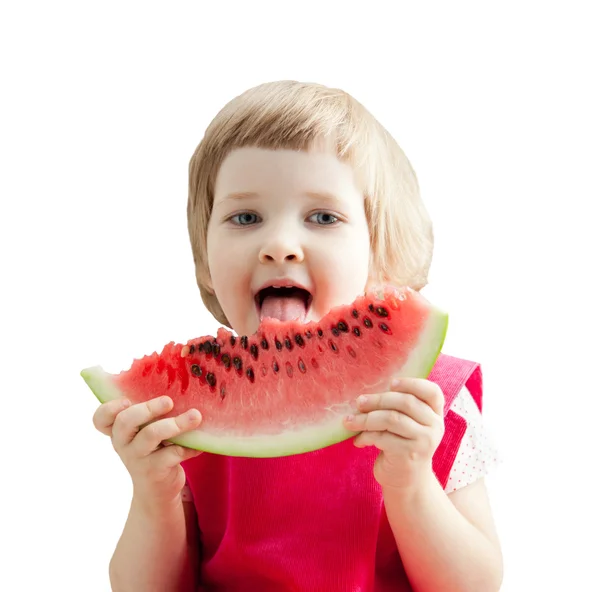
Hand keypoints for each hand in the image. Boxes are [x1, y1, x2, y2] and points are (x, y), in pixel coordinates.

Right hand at [92, 396, 202, 512]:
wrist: (157, 491)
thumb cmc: (154, 451)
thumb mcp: (147, 433)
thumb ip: (154, 416)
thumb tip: (183, 390)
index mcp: (119, 431)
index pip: (101, 419)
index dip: (110, 408)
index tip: (128, 400)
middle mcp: (123, 444)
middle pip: (125, 421)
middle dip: (148, 408)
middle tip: (168, 401)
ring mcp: (137, 459)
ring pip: (151, 435)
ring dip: (175, 424)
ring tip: (195, 416)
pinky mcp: (154, 471)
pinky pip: (173, 453)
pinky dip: (190, 446)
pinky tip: (199, 444)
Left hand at [343, 378, 444, 490]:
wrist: (408, 482)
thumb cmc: (402, 445)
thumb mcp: (407, 425)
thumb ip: (398, 407)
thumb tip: (366, 393)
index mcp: (435, 414)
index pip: (432, 392)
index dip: (412, 383)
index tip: (390, 383)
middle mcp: (435, 426)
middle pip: (406, 402)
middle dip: (377, 400)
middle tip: (358, 402)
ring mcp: (424, 441)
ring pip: (391, 419)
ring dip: (366, 419)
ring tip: (349, 421)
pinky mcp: (409, 454)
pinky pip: (382, 437)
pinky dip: (365, 436)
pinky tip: (358, 441)